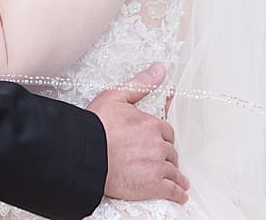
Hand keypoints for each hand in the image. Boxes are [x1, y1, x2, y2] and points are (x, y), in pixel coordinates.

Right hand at [87, 64, 189, 203]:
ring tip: (178, 180)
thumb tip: (160, 70)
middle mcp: (158, 144)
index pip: (166, 131)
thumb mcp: (115, 96)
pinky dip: (178, 193)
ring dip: (175, 174)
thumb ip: (141, 84)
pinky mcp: (153, 186)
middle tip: (162, 160)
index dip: (162, 136)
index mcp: (151, 124)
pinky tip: (179, 195)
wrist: (85, 155)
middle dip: (167, 155)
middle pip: (170, 150)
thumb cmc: (95, 127)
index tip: (161, 141)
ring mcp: (157, 166)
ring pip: (173, 170)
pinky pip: (172, 190)